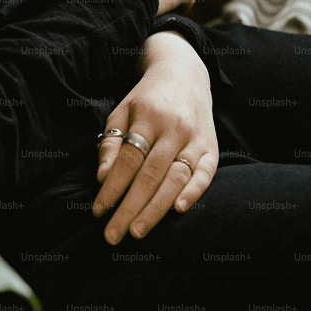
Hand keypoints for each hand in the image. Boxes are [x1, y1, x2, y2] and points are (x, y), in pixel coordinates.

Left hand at [93, 31, 217, 244]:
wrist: (185, 74)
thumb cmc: (146, 101)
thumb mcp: (121, 112)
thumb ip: (111, 144)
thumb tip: (102, 178)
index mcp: (148, 117)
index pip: (127, 160)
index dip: (112, 188)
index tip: (98, 211)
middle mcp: (174, 128)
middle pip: (149, 175)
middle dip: (129, 208)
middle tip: (112, 235)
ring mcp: (196, 138)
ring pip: (175, 179)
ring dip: (155, 209)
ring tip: (137, 231)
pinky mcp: (212, 147)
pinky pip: (206, 174)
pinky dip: (194, 192)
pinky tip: (178, 210)